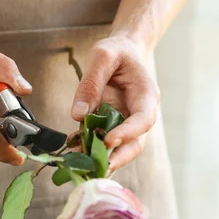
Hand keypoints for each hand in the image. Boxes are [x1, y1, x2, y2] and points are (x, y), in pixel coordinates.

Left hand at [71, 36, 159, 172]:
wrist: (122, 53)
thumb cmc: (117, 52)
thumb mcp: (102, 56)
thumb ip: (90, 84)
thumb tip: (79, 115)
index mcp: (145, 95)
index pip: (143, 120)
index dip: (128, 133)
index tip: (108, 140)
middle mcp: (139, 113)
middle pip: (135, 143)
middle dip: (117, 157)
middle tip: (95, 166)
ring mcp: (126, 122)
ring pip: (119, 148)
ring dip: (100, 156)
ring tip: (78, 160)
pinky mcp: (111, 125)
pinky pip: (102, 140)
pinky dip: (89, 147)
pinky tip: (73, 146)